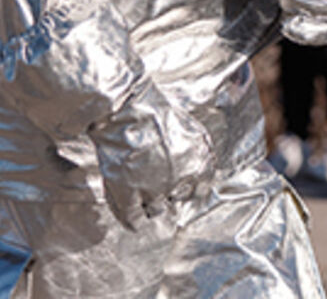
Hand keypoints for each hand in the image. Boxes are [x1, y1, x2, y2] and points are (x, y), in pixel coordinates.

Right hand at [88, 84, 211, 229]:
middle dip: (168, 191)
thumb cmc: (153, 110)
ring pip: (156, 209)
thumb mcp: (187, 128)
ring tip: (140, 191)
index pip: (201, 189)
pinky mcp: (129, 194)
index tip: (182, 185)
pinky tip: (131, 215)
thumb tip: (193, 168)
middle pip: (177, 198)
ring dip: (149, 202)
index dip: (188, 186)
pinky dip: (132, 218)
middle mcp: (181, 179)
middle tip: (156, 181)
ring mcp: (154, 189)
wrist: (125, 107)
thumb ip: (193, 151)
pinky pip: (134, 217)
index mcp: (199, 162)